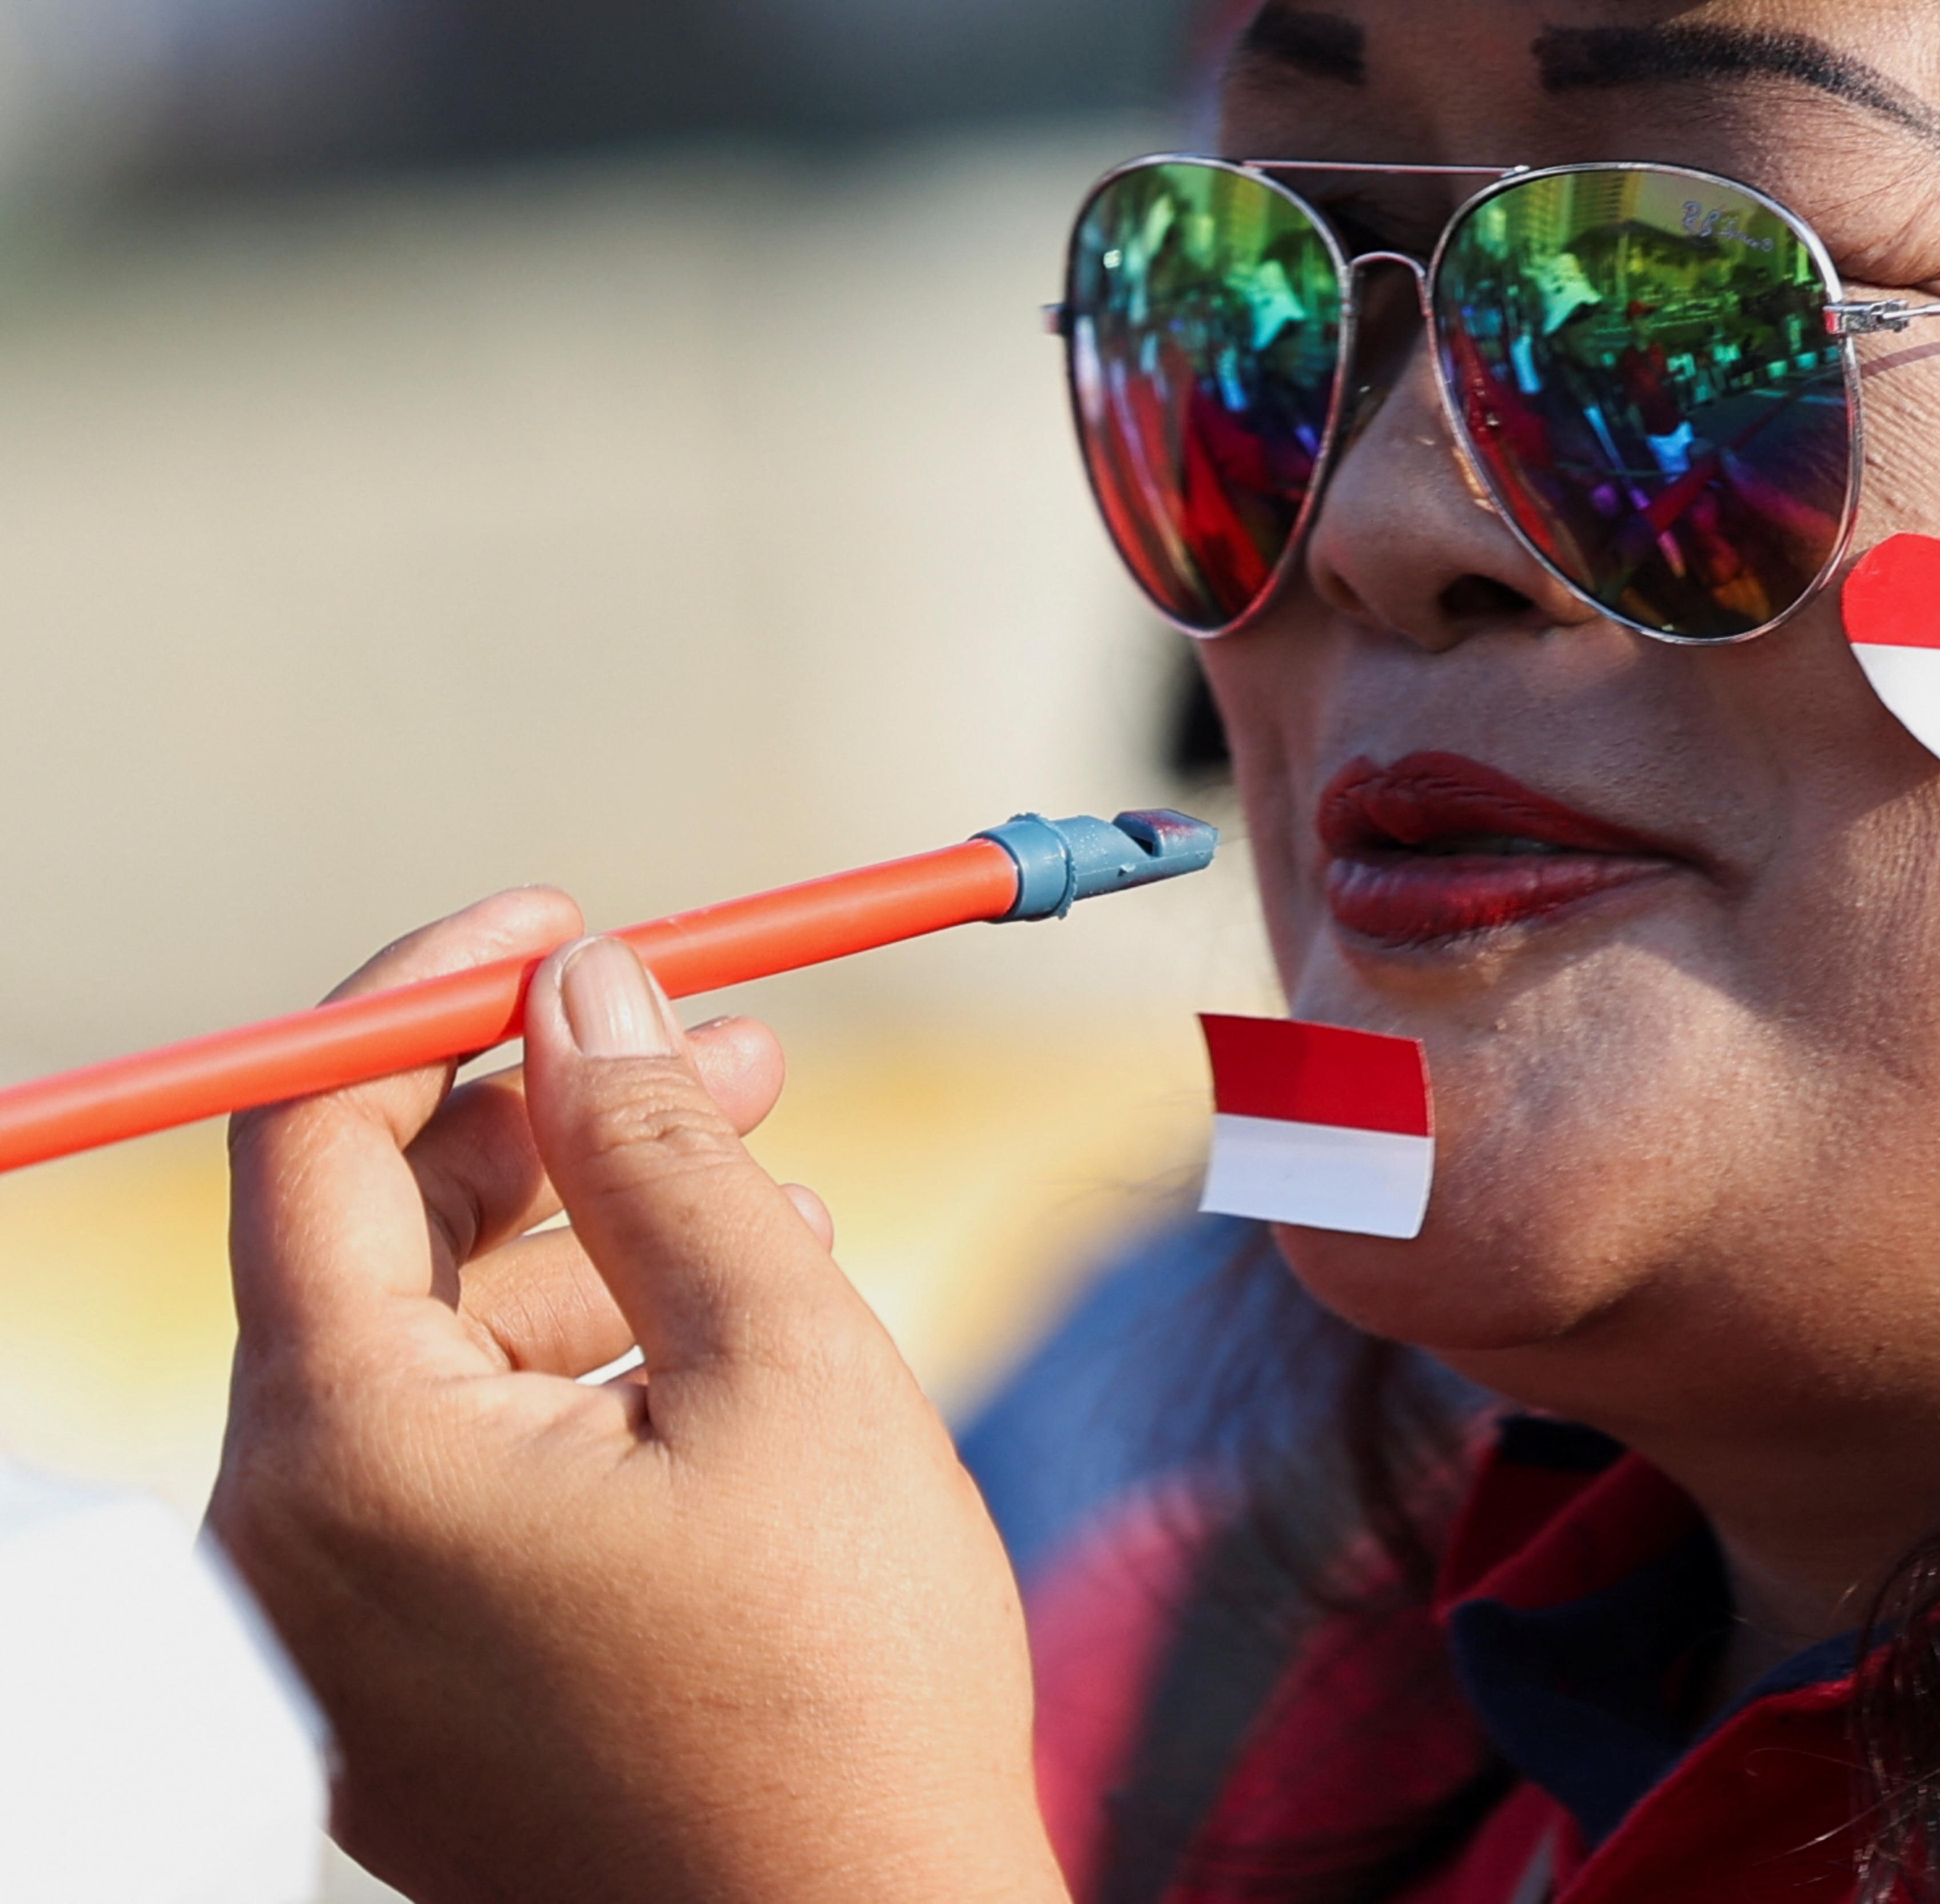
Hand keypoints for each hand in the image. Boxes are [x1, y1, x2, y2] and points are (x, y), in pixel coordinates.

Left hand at [206, 892, 1060, 1903]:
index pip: (309, 1140)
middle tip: (746, 1056)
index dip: (438, 999)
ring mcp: (342, 1647)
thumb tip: (585, 987)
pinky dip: (584, 1389)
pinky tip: (730, 1357)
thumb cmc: (845, 1687)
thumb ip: (663, 1154)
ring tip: (788, 1211)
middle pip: (380, 1252)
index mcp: (343, 1460)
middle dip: (565, 1129)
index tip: (570, 927)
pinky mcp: (415, 1702)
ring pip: (440, 1369)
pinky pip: (464, 1484)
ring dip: (602, 1260)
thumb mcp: (784, 1363)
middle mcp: (288, 1556)